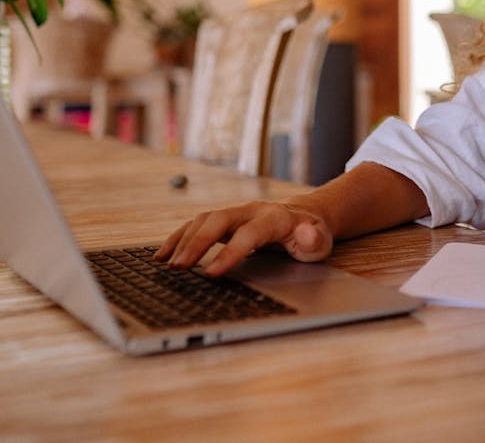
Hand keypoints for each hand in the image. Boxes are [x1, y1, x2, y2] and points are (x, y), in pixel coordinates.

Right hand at [154, 200, 332, 275]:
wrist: (304, 215)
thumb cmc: (311, 233)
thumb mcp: (321, 241)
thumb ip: (314, 240)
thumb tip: (307, 234)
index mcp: (275, 217)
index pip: (249, 234)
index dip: (230, 252)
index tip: (211, 274)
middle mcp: (251, 210)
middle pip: (218, 220)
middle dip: (197, 243)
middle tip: (180, 268)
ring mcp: (235, 212)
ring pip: (203, 219)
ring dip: (183, 240)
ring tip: (166, 265)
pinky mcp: (224, 219)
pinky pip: (197, 224)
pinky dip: (178, 237)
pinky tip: (163, 254)